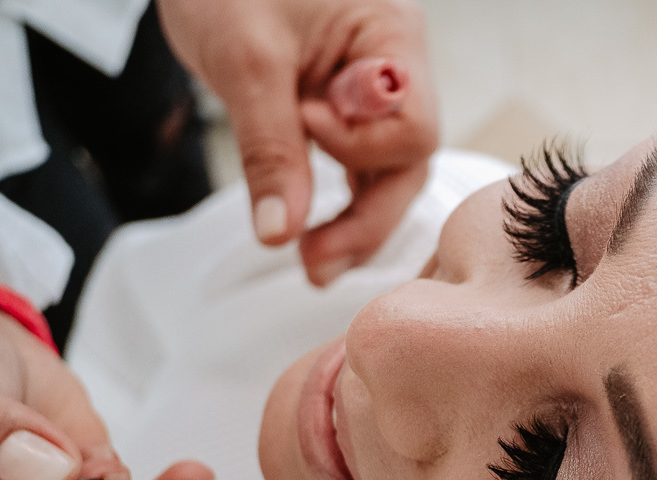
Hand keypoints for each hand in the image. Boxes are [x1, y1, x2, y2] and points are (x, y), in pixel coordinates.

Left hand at [157, 0, 438, 284]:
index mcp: (392, 38)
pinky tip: (310, 237)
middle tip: (314, 265)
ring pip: (384, 176)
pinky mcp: (342, 110)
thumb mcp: (245, 61)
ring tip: (312, 265)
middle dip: (365, 220)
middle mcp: (394, 70)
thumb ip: (270, 151)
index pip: (412, 127)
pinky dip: (336, 205)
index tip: (303, 123)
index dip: (360, 146)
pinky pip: (356, 169)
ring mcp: (371, 93)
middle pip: (405, 165)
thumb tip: (282, 233)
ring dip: (353, 225)